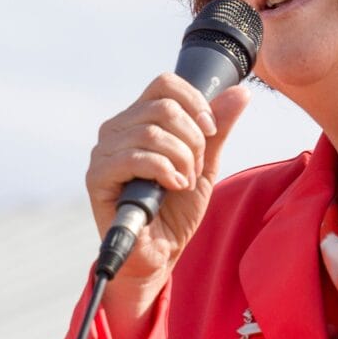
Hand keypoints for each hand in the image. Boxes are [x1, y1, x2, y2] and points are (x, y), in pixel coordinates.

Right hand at [86, 72, 252, 330]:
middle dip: (192, 139)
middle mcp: (116, 130)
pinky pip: (135, 157)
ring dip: (180, 159)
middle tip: (194, 169)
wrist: (159, 254)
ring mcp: (103, 152)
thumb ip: (218, 129)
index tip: (210, 131)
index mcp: (138, 119)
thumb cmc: (175, 211)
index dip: (195, 102)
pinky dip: (163, 171)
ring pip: (152, 132)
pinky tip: (172, 187)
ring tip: (183, 182)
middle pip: (163, 107)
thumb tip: (240, 92)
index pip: (164, 85)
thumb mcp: (205, 164)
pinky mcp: (96, 177)